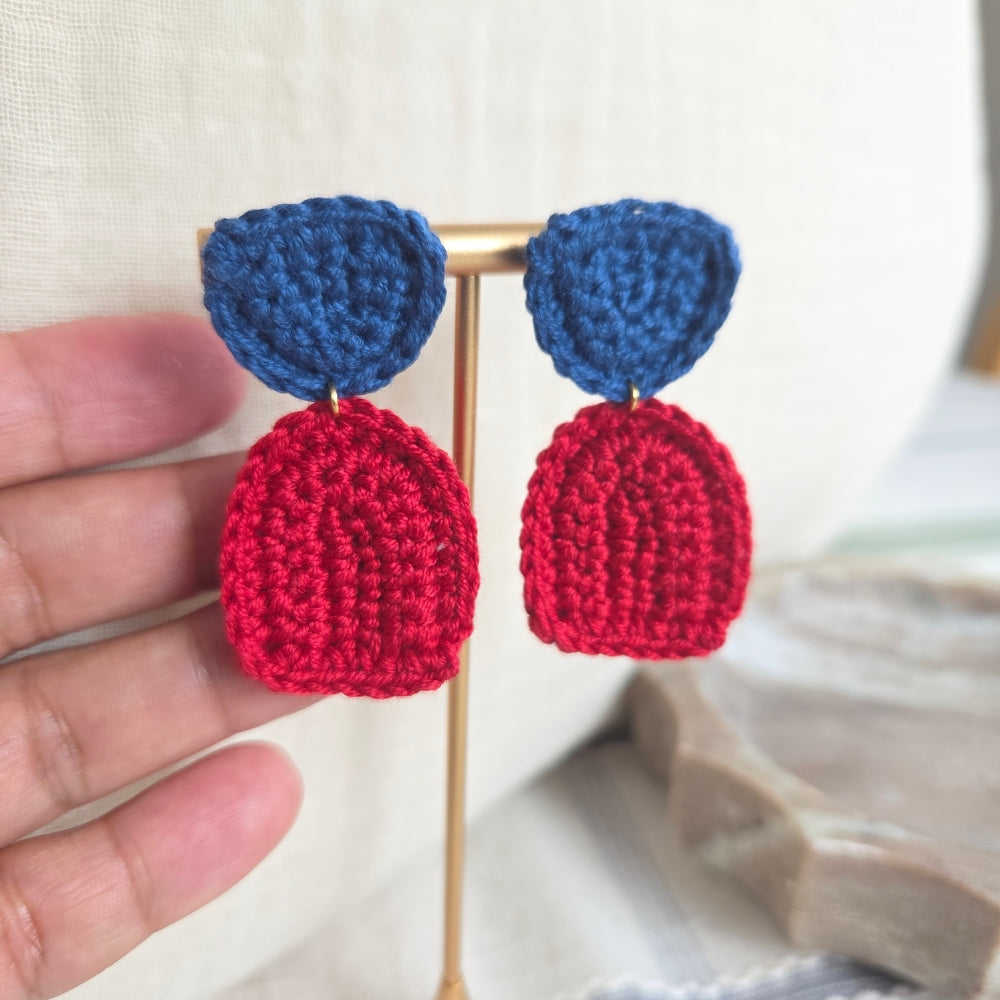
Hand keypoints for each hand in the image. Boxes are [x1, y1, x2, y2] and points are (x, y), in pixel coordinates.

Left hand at [0, 315, 312, 998]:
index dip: (83, 395)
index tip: (205, 365)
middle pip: (49, 579)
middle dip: (201, 530)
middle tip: (321, 496)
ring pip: (80, 729)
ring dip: (221, 677)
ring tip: (338, 630)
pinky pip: (66, 899)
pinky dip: (170, 850)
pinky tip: (264, 794)